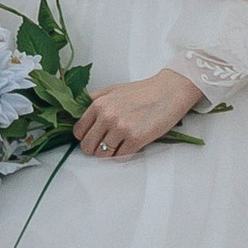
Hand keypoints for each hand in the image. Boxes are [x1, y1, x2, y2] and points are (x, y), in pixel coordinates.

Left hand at [75, 70, 203, 160]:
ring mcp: (121, 128)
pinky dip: (122, 156)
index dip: (84, 137)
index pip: (79, 131)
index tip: (91, 138)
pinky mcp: (136, 139)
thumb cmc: (142, 91)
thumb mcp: (112, 90)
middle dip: (93, 149)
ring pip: (103, 154)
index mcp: (99, 104)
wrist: (168, 92)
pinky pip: (120, 157)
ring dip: (108, 154)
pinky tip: (128, 147)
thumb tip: (78, 112)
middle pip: (88, 145)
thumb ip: (95, 101)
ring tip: (117, 146)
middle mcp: (107, 116)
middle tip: (102, 147)